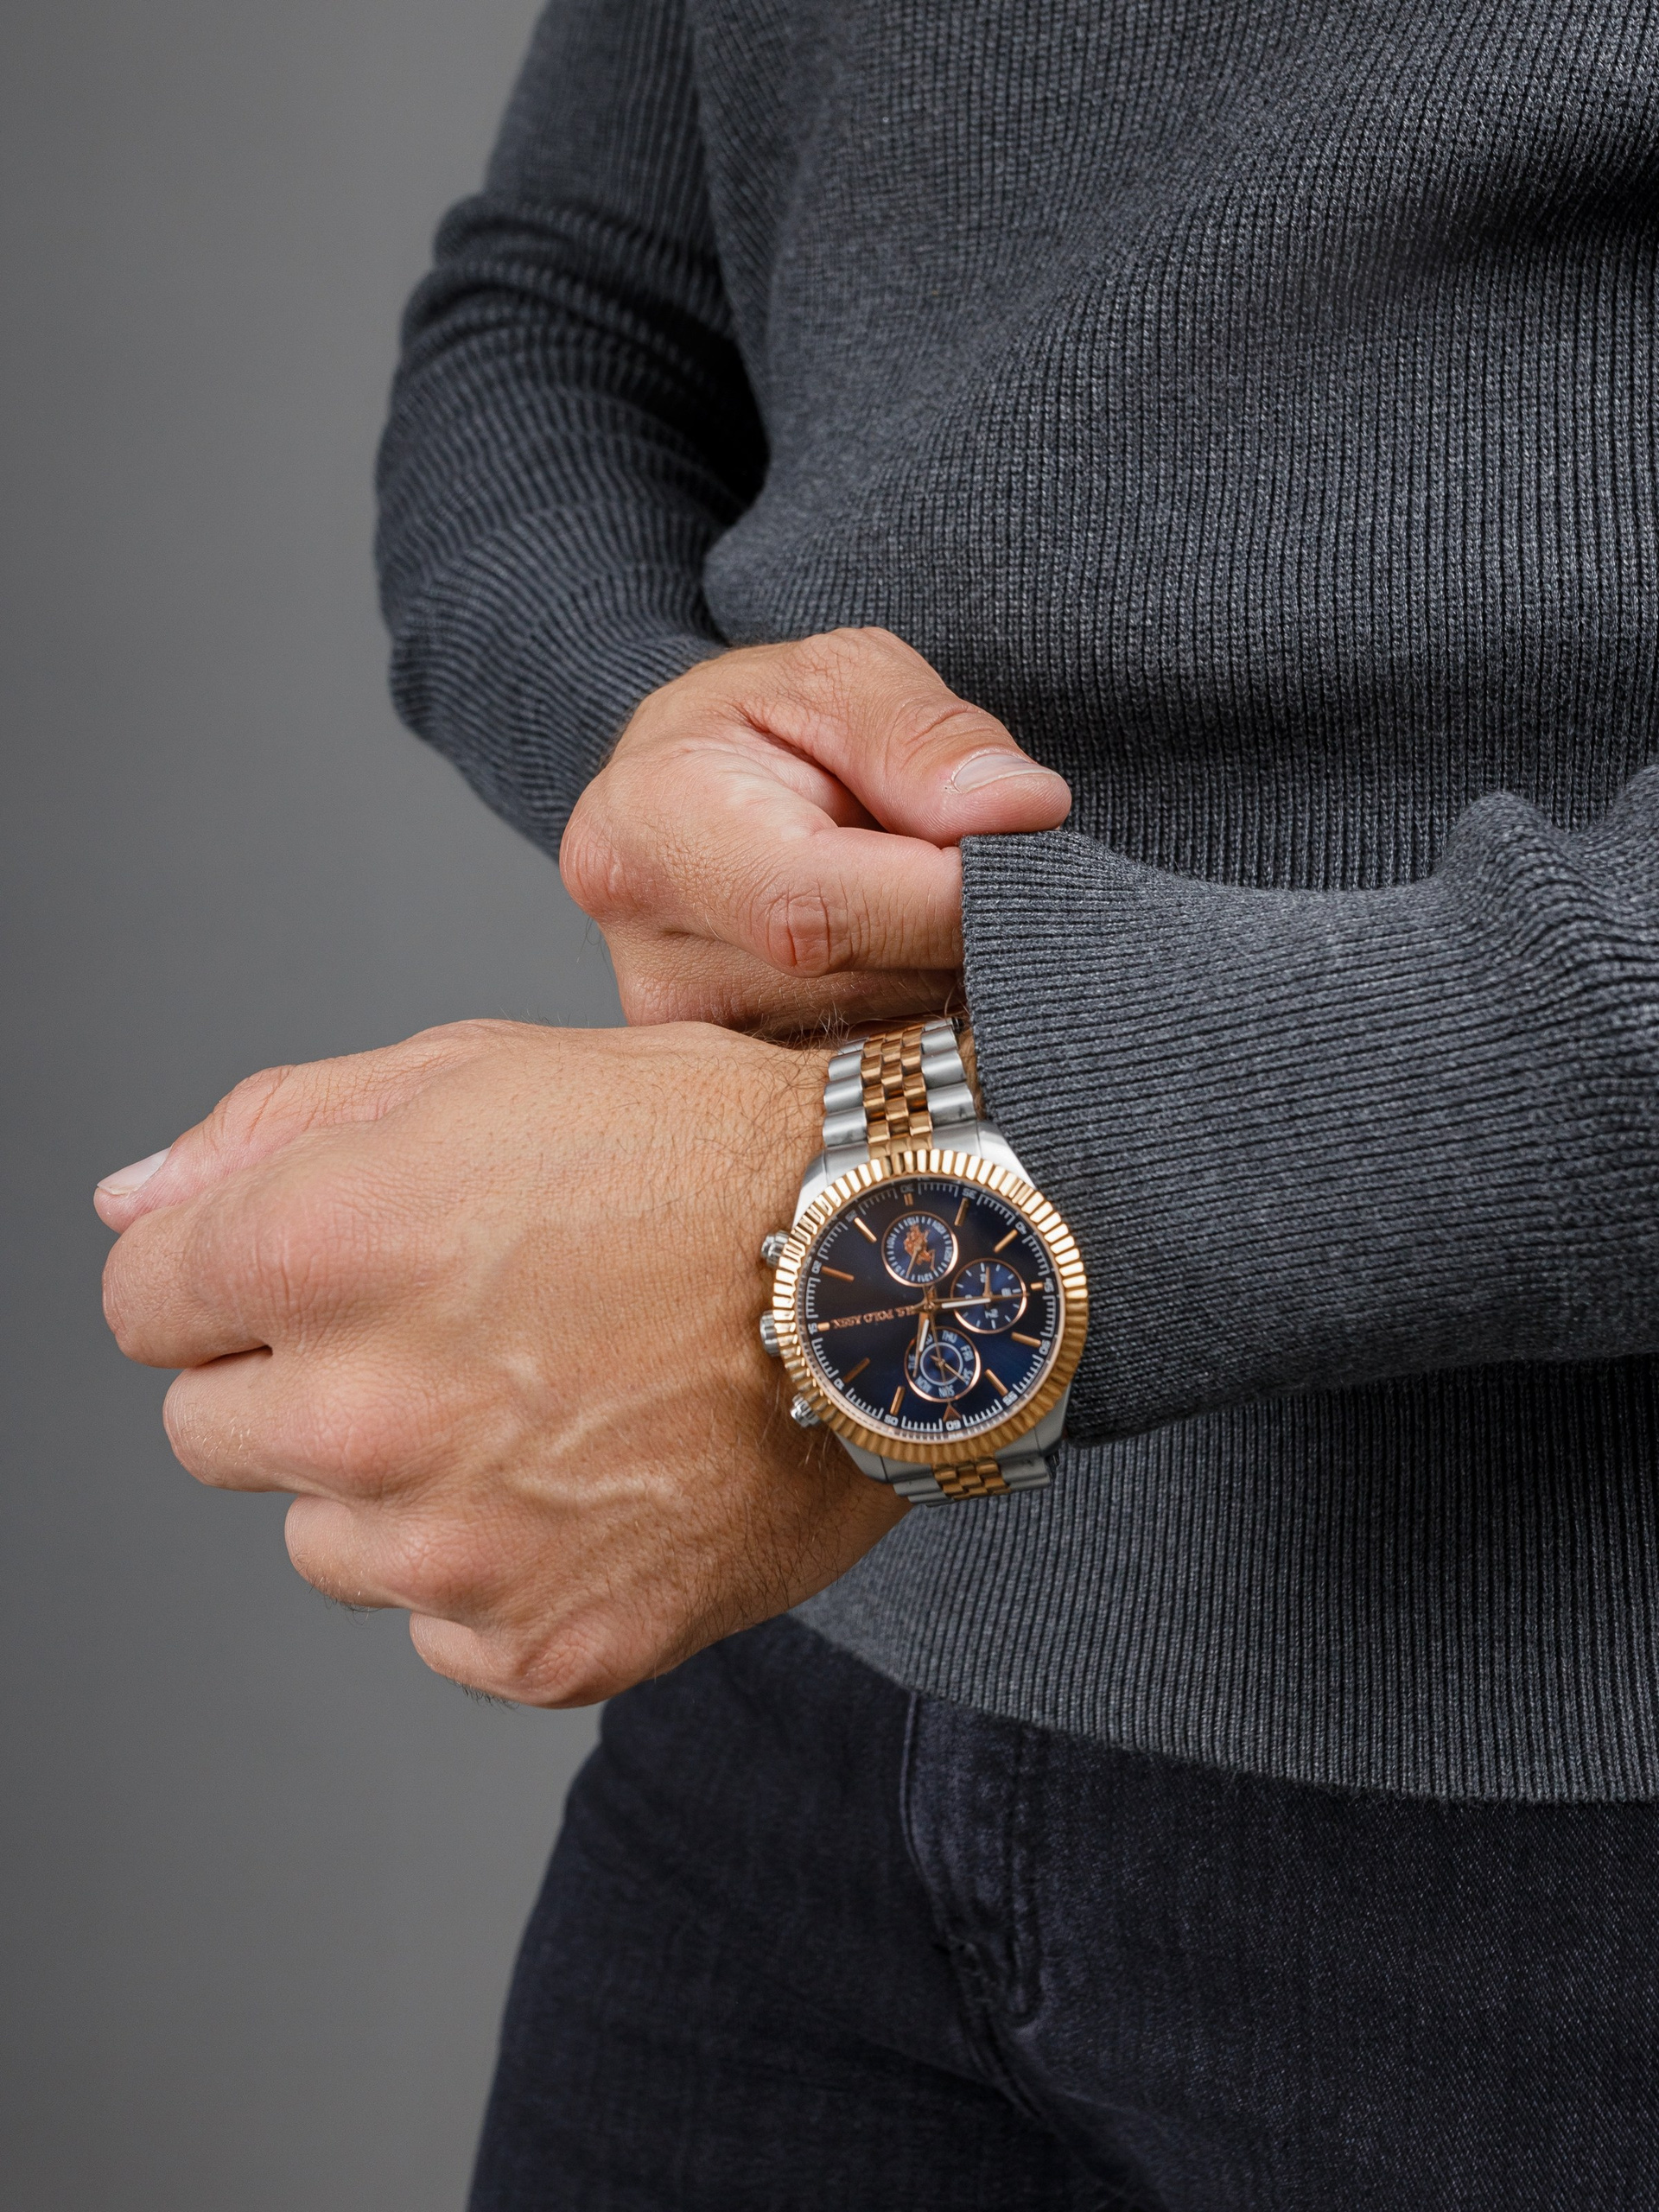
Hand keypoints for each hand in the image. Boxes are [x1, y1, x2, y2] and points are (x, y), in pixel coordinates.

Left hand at [96, 1020, 903, 1703]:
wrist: (900, 1276)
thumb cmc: (702, 1155)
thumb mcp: (479, 1071)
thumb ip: (271, 1133)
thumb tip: (132, 1205)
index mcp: (325, 1246)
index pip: (143, 1304)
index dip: (225, 1275)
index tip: (315, 1268)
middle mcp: (366, 1413)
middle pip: (211, 1433)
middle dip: (299, 1379)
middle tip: (453, 1328)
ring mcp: (456, 1548)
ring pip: (323, 1542)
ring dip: (396, 1483)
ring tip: (542, 1403)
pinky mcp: (543, 1645)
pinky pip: (443, 1627)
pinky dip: (497, 1569)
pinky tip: (593, 1480)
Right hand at [560, 627, 1070, 1035]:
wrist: (690, 799)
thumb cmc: (764, 728)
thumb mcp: (843, 680)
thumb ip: (928, 739)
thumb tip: (1021, 812)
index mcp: (646, 831)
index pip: (814, 910)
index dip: (942, 898)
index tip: (1023, 864)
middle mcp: (652, 962)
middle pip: (862, 987)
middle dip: (954, 931)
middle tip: (982, 866)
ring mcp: (692, 1053)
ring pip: (885, 1046)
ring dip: (941, 979)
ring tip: (917, 902)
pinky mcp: (737, 1104)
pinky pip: (878, 1085)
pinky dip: (920, 1023)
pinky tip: (901, 962)